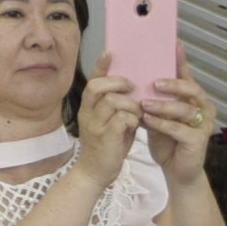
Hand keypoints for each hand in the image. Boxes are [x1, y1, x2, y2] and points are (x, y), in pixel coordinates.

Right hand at [72, 53, 140, 189]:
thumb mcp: (109, 121)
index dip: (101, 65)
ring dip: (130, 103)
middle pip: (97, 86)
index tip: (110, 52)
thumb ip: (117, 105)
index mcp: (89, 107)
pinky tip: (136, 124)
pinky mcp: (105, 138)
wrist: (95, 173)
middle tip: (132, 87)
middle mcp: (88, 113)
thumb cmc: (107, 145)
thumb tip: (134, 89)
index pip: (93, 80)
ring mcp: (95, 125)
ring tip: (138, 110)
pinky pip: (121, 119)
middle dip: (117, 82)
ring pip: (112, 101)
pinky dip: (132, 119)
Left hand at [137, 61, 217, 185]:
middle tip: (155, 83)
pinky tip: (147, 120)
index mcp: (193, 97)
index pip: (186, 75)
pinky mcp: (198, 140)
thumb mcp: (157, 114)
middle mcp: (202, 107)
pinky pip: (179, 129)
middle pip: (191, 89)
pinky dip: (162, 124)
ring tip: (144, 104)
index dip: (181, 60)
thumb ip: (153, 97)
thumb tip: (135, 76)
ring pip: (184, 109)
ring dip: (163, 105)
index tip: (174, 44)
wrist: (176, 168)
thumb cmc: (166, 139)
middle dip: (173, 84)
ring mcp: (203, 124)